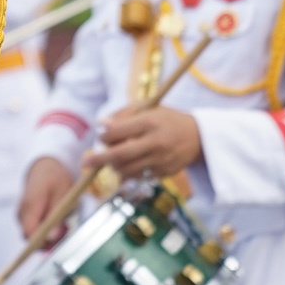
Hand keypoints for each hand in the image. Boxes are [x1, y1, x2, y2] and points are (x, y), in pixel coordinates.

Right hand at [18, 157, 75, 242]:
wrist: (45, 166)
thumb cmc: (55, 178)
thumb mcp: (62, 193)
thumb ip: (56, 215)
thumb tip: (52, 236)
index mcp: (31, 203)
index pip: (29, 232)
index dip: (42, 242)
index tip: (57, 242)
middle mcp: (22, 210)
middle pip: (29, 237)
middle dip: (47, 241)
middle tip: (65, 231)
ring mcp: (21, 213)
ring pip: (31, 235)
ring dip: (48, 236)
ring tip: (64, 224)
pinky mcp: (24, 215)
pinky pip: (33, 229)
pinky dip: (45, 230)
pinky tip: (57, 222)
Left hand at [83, 105, 201, 176]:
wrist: (198, 136)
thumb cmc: (165, 119)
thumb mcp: (147, 108)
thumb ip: (123, 115)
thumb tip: (101, 126)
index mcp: (149, 122)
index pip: (118, 131)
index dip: (104, 135)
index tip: (101, 136)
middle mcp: (155, 142)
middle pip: (121, 154)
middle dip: (100, 159)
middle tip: (86, 163)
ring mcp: (161, 160)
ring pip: (128, 169)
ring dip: (113, 167)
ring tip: (110, 161)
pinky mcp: (164, 172)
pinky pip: (138, 177)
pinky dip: (127, 173)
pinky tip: (125, 166)